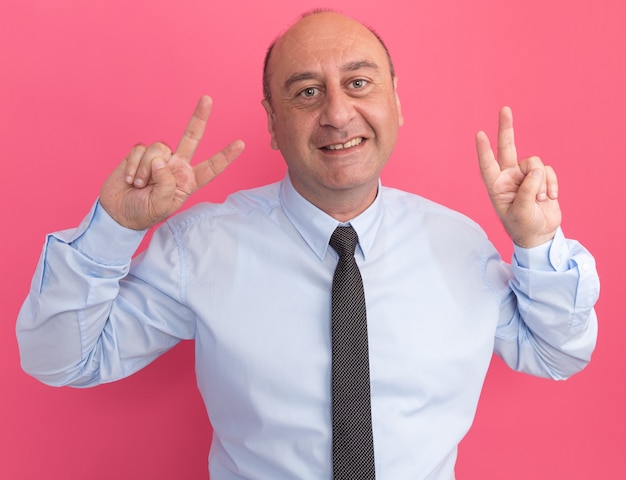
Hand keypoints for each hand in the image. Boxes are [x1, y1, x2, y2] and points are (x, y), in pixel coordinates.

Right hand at [100, 96, 244, 229]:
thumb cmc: (144, 212)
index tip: (241, 144)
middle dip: (199, 117)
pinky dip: (133, 165)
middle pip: (191, 137)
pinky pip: (140, 150)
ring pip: (159, 149)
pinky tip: (130, 179)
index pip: (211, 168)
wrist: (118, 212)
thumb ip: (167, 183)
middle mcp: (177, 166)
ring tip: (140, 185)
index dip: (225, 156)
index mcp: (188, 181)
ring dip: (145, 169)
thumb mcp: (162, 206)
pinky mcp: (140, 153)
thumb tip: (161, 160)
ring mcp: (159, 158)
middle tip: (208, 98)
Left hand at [475, 107, 560, 247]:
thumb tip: (536, 171)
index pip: (487, 164)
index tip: (479, 134)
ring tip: (539, 200)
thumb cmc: (523, 225)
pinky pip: (548, 171)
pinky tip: (549, 198)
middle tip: (504, 109)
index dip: (484, 150)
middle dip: (506, 128)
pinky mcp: (541, 177)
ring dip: (540, 183)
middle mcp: (509, 176)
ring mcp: (525, 175)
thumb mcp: (520, 212)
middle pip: (507, 147)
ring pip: (534, 163)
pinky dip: (551, 184)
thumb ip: (527, 191)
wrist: (540, 233)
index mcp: (496, 186)